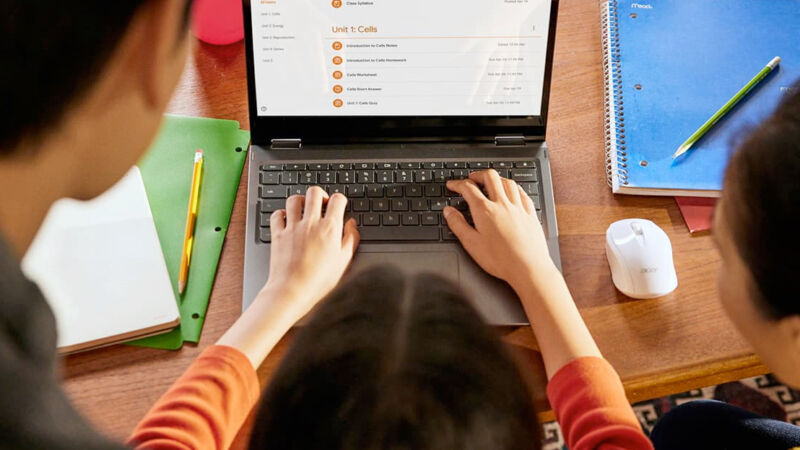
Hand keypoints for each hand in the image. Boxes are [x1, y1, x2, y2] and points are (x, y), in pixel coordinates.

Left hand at [261, 186, 359, 316]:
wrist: (292, 291)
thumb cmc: (318, 280)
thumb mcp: (344, 261)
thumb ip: (351, 239)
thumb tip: (351, 224)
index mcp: (330, 228)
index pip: (338, 199)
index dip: (340, 200)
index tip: (339, 206)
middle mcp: (310, 223)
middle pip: (315, 192)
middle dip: (321, 195)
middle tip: (322, 204)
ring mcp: (292, 227)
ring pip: (295, 199)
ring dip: (301, 201)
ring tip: (304, 209)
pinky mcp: (277, 234)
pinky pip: (277, 214)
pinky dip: (281, 213)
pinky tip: (287, 220)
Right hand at [444, 170, 555, 289]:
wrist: (528, 268)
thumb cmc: (500, 259)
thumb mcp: (471, 244)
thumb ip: (458, 225)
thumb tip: (449, 211)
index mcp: (485, 211)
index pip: (468, 189)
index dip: (457, 184)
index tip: (452, 185)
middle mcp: (502, 204)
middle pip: (490, 177)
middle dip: (478, 174)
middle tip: (471, 178)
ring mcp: (518, 208)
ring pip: (508, 182)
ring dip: (496, 178)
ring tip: (490, 181)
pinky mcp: (530, 214)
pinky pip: (522, 193)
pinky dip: (514, 187)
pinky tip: (512, 191)